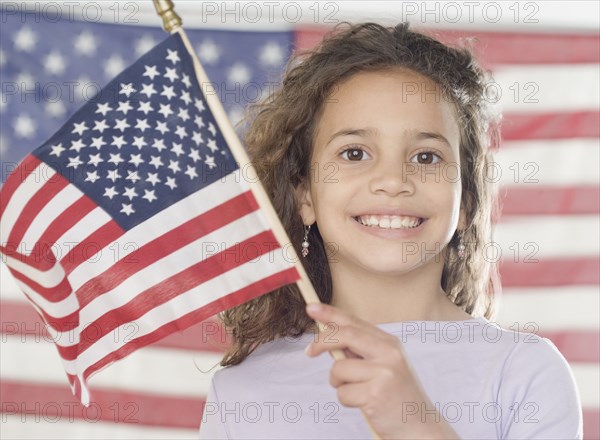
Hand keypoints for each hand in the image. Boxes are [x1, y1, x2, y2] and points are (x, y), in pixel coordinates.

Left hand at [304, 303, 459, 439]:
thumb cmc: (396, 396)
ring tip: (359, 392)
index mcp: (389, 343)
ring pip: (338, 369)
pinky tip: (365, 405)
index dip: (330, 314)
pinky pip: (342, 393)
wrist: (419, 426)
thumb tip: (329, 338)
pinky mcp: (375, 393)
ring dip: (339, 383)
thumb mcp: (383, 365)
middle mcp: (389, 353)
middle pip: (344, 335)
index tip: (311, 308)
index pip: (354, 322)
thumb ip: (360, 350)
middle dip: (322, 342)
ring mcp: (383, 372)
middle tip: (309, 352)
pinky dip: (347, 400)